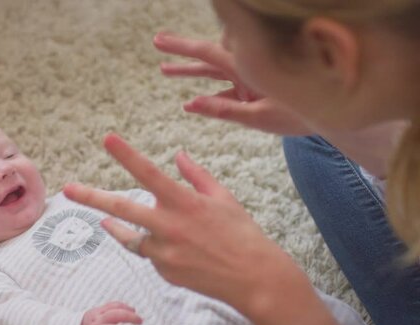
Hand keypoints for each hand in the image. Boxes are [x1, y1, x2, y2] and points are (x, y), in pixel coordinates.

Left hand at [64, 134, 302, 314]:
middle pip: (121, 207)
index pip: (149, 173)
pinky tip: (167, 246)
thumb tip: (178, 155)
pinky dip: (151, 246)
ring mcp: (163, 252)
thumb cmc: (241, 233)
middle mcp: (169, 226)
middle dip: (91, 196)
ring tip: (102, 218)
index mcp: (184, 202)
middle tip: (67, 188)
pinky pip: (148, 254)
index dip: (126, 155)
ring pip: (129, 236)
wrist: (253, 278)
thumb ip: (196, 175)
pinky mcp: (163, 271)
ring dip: (115, 226)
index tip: (107, 139)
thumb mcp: (223, 198)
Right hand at [76, 302, 142, 324]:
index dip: (126, 307)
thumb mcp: (98, 316)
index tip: (135, 312)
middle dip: (127, 316)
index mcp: (95, 313)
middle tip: (140, 320)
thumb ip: (112, 312)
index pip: (113, 306)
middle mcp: (93, 323)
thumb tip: (132, 309)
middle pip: (111, 315)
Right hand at [154, 32, 310, 135]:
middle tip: (157, 43)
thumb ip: (224, 110)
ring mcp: (250, 77)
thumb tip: (191, 104)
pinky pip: (226, 89)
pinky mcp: (255, 89)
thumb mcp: (260, 117)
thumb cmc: (300, 114)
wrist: (332, 113)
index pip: (207, 53)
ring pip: (214, 70)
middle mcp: (246, 68)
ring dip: (191, 71)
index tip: (159, 41)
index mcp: (247, 68)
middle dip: (181, 52)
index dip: (181, 47)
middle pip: (207, 56)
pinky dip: (209, 94)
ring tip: (165, 70)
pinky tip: (190, 103)